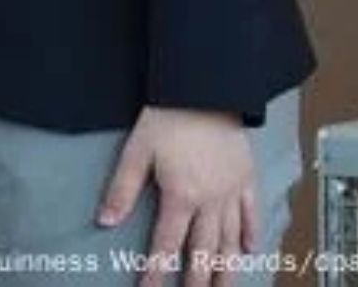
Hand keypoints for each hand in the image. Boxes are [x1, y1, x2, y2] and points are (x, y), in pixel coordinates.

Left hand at [97, 106, 256, 286]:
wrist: (205, 89)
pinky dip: (251, 233)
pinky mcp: (248, 177)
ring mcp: (233, 191)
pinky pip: (252, 212)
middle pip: (204, 251)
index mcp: (181, 196)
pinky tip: (249, 251)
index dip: (157, 271)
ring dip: (227, 269)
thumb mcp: (136, 152)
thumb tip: (105, 222)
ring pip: (231, 240)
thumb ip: (122, 190)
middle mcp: (211, 201)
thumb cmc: (166, 118)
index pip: (167, 244)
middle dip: (198, 281)